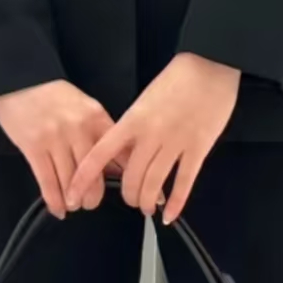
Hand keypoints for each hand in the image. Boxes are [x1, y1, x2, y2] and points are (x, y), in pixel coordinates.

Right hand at [0, 79, 117, 218]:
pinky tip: (58, 209)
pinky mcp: (33, 147)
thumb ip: (99, 133)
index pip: (118, 153)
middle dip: (93, 196)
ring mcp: (55, 138)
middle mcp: (78, 129)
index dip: (127, 176)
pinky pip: (47, 182)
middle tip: (91, 203)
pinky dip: (54, 200)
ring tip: (74, 205)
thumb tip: (113, 165)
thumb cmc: (52, 97)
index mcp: (96, 117)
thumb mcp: (84, 107)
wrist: (18, 80)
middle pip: (94, 174)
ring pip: (70, 182)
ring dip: (73, 200)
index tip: (132, 190)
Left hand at [65, 53, 240, 222]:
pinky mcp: (198, 148)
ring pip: (154, 183)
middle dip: (128, 196)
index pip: (100, 154)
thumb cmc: (176, 82)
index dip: (84, 177)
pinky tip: (169, 216)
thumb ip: (132, 129)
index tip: (74, 194)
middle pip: (131, 177)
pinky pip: (184, 182)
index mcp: (132, 121)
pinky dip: (176, 203)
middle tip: (130, 200)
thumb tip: (123, 155)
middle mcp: (151, 134)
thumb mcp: (144, 103)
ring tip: (146, 207)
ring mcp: (175, 142)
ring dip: (147, 201)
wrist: (208, 67)